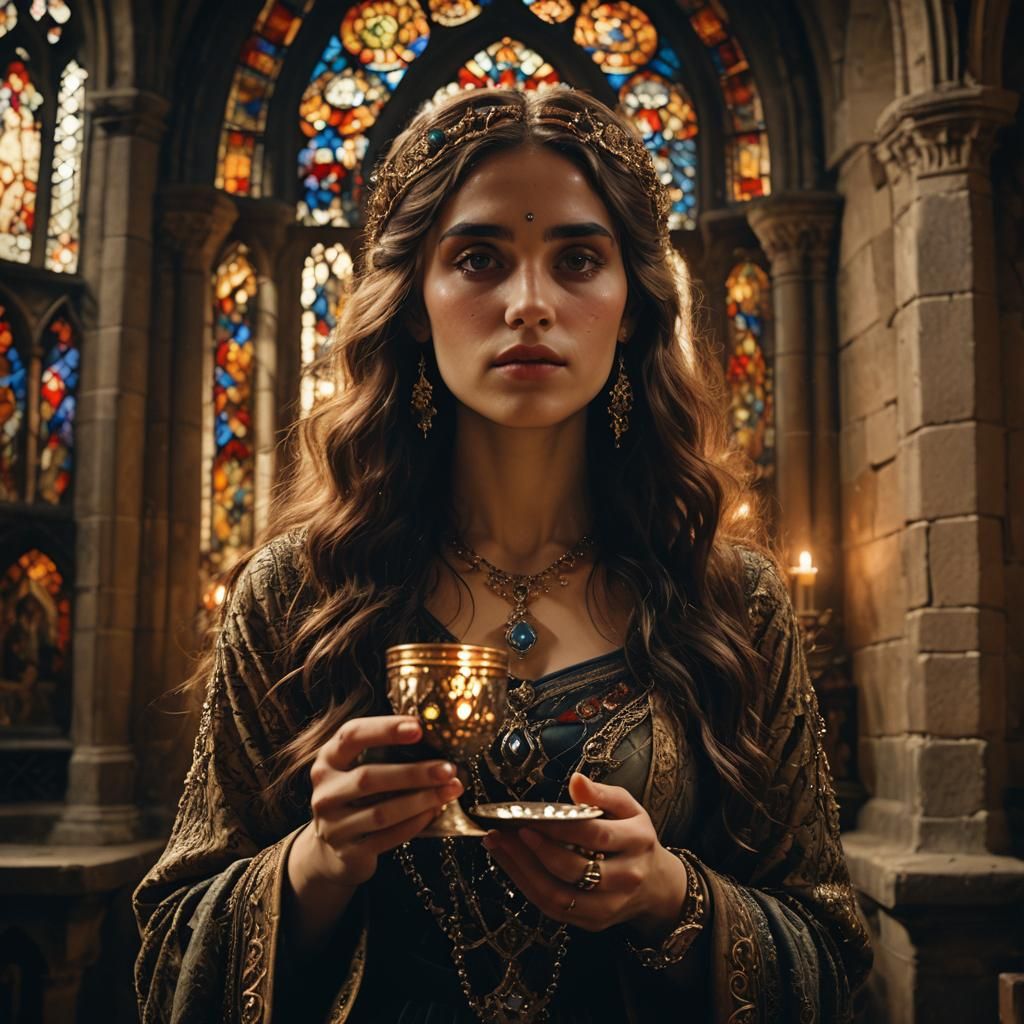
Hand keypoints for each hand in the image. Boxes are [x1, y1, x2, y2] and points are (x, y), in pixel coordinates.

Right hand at [301, 714, 463, 888]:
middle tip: (448, 768)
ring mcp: (332, 825)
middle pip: (368, 778)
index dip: (385, 729)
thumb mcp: (358, 767)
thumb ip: (385, 751)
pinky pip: (387, 837)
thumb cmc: (357, 796)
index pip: (351, 735)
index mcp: (328, 760)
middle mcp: (325, 792)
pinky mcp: (347, 852)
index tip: (418, 727)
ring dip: (421, 800)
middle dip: (414, 773)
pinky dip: (415, 823)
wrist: (334, 849)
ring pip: (381, 812)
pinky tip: (435, 811)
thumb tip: (435, 736)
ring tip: (451, 790)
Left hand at [481, 772, 686, 937]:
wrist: (655, 885)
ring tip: (498, 846)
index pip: (594, 835)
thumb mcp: (628, 807)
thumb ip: (602, 793)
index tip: (528, 817)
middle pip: (575, 870)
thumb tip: (576, 781)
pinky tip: (509, 865)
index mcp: (637, 842)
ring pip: (559, 896)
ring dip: (522, 871)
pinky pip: (554, 908)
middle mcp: (626, 877)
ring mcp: (610, 905)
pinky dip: (527, 887)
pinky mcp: (593, 921)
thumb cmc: (634, 837)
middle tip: (505, 832)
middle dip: (534, 851)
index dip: (559, 828)